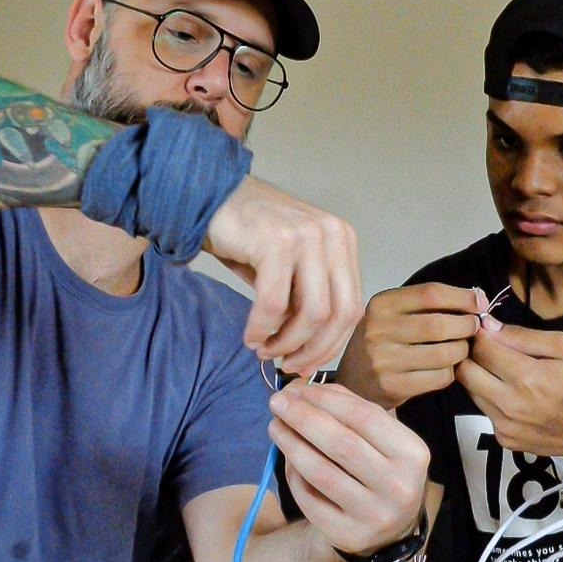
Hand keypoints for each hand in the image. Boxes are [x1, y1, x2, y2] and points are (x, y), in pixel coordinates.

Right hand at [204, 176, 362, 375]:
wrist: (210, 197)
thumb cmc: (248, 236)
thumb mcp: (291, 269)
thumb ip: (307, 300)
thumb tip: (312, 353)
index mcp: (343, 242)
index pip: (352, 307)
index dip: (332, 344)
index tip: (308, 364)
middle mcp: (334, 235)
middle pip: (340, 314)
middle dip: (313, 350)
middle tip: (287, 363)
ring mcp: (308, 236)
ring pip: (313, 313)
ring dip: (287, 342)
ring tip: (265, 349)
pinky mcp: (278, 243)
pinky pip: (275, 303)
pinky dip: (262, 327)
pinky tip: (251, 335)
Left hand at [267, 381, 429, 555]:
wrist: (388, 531)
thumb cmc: (381, 470)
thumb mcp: (381, 439)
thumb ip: (349, 409)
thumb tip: (305, 389)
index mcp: (413, 453)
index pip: (364, 416)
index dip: (326, 399)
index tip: (298, 389)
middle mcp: (399, 486)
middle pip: (341, 444)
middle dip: (303, 418)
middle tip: (277, 402)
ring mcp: (374, 514)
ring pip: (321, 472)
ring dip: (291, 444)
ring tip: (275, 426)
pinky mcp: (347, 534)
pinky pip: (310, 498)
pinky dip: (294, 474)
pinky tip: (286, 457)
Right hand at [336, 283, 486, 408]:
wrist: (353, 378)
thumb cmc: (382, 341)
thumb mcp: (394, 313)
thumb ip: (430, 303)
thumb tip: (477, 298)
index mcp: (381, 305)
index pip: (430, 294)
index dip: (462, 297)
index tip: (479, 302)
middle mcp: (377, 330)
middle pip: (438, 325)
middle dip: (466, 325)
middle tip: (473, 328)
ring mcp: (383, 361)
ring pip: (443, 354)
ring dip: (462, 350)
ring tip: (461, 348)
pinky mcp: (392, 386)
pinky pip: (438, 378)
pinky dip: (451, 372)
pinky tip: (447, 367)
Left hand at [456, 318, 562, 457]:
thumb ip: (522, 335)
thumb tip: (490, 326)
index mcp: (527, 378)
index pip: (482, 349)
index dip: (480, 336)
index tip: (485, 331)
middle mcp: (511, 404)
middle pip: (465, 372)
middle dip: (471, 355)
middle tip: (486, 349)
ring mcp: (504, 425)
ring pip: (470, 391)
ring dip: (479, 377)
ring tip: (501, 372)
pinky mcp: (503, 438)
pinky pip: (484, 410)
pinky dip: (491, 399)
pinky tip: (512, 395)